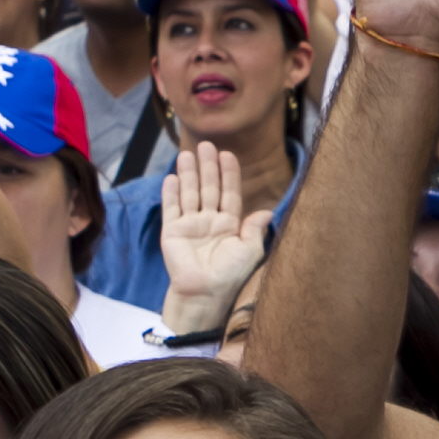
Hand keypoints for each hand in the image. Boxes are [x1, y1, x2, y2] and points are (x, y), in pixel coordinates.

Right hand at [156, 143, 272, 334]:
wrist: (205, 293)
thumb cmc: (230, 275)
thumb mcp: (249, 250)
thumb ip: (255, 228)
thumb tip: (267, 211)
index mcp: (229, 225)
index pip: (229, 193)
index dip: (228, 174)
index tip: (227, 154)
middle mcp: (209, 222)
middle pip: (208, 188)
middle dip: (207, 166)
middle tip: (205, 144)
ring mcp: (190, 226)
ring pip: (189, 193)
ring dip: (188, 174)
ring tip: (186, 154)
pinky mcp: (172, 232)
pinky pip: (171, 209)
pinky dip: (171, 193)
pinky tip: (171, 177)